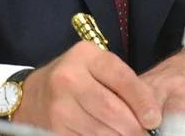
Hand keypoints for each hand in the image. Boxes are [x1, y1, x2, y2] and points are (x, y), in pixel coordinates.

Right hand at [13, 41, 161, 134]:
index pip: (122, 79)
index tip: (154, 119)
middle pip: (112, 110)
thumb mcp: (96, 67)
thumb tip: (151, 113)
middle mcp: (69, 79)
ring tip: (128, 135)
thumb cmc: (74, 78)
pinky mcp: (54, 129)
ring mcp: (59, 107)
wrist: (30, 96)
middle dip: (134, 127)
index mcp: (86, 57)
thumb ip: (122, 82)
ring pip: (101, 131)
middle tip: (145, 133)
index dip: (143, 102)